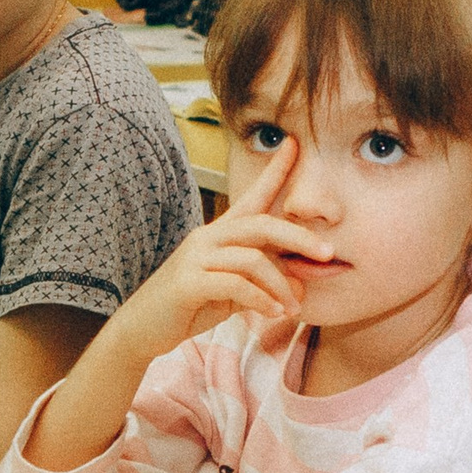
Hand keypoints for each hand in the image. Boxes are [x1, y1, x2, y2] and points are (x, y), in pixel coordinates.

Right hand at [98, 136, 331, 362]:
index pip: (252, 196)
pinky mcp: (188, 282)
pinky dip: (260, 300)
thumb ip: (264, 283)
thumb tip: (301, 287)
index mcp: (220, 234)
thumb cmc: (191, 306)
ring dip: (280, 286)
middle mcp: (208, 237)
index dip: (275, 171)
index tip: (295, 144)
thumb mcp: (234, 292)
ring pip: (252, 259)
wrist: (143, 327)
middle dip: (298, 236)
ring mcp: (195, 257)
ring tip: (292, 308)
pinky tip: (272, 313)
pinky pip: (234, 285)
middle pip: (261, 224)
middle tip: (327, 253)